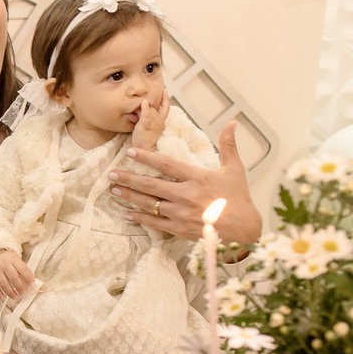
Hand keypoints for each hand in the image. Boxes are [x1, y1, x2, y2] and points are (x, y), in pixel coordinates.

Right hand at [0, 249, 33, 301]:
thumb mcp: (15, 259)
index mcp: (12, 259)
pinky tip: (3, 297)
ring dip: (10, 292)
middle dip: (19, 287)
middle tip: (23, 293)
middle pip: (13, 277)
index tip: (31, 284)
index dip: (28, 277)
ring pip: (3, 283)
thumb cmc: (6, 259)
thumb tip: (30, 281)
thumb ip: (22, 268)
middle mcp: (3, 264)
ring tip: (15, 296)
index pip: (22, 269)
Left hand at [108, 120, 261, 243]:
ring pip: (149, 203)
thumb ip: (229, 146)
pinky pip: (154, 223)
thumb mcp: (235, 170)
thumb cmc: (238, 198)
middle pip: (151, 185)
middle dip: (128, 178)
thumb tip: (233, 123)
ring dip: (129, 196)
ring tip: (113, 190)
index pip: (167, 165)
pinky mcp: (179, 228)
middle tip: (111, 174)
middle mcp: (186, 195)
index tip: (130, 152)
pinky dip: (139, 218)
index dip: (147, 158)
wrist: (243, 230)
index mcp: (198, 178)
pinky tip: (126, 214)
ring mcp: (181, 213)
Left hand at [131, 93, 168, 150]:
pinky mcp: (146, 125)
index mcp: (161, 122)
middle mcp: (159, 121)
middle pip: (153, 106)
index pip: (165, 108)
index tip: (164, 92)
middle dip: (144, 106)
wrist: (146, 153)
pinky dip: (145, 108)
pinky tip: (144, 103)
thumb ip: (143, 118)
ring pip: (148, 108)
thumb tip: (136, 111)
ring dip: (140, 108)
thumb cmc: (144, 142)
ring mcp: (154, 123)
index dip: (165, 100)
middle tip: (135, 112)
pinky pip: (146, 114)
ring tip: (133, 115)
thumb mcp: (145, 128)